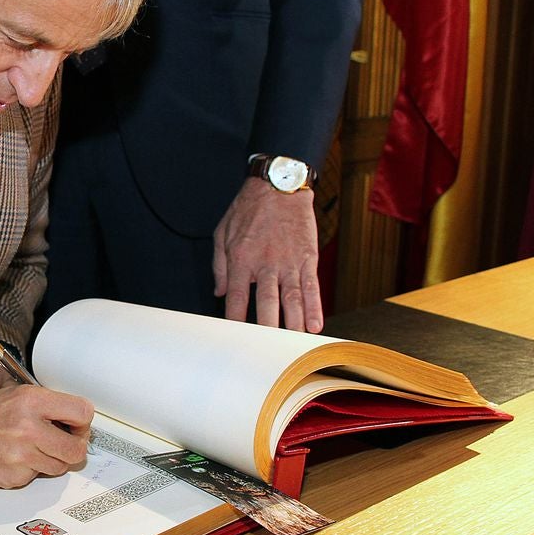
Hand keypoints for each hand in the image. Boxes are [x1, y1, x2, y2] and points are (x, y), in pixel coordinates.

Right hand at [0, 386, 93, 488]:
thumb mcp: (8, 394)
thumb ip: (41, 405)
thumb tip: (71, 418)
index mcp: (31, 399)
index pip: (83, 412)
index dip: (82, 423)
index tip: (75, 427)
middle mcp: (29, 426)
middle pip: (77, 449)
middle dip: (72, 449)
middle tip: (62, 445)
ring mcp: (21, 455)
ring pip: (58, 467)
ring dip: (49, 461)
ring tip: (28, 450)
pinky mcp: (12, 477)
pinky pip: (34, 478)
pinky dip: (26, 472)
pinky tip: (9, 460)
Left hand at [212, 180, 322, 331]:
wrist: (279, 184)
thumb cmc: (248, 208)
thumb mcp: (222, 232)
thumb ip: (219, 265)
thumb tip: (219, 293)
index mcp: (241, 259)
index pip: (237, 298)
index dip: (236, 320)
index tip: (236, 338)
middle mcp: (265, 263)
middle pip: (266, 303)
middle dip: (267, 329)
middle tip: (267, 350)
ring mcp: (288, 261)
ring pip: (291, 299)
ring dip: (293, 324)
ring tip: (293, 344)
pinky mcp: (307, 257)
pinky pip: (311, 286)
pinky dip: (314, 307)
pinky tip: (314, 325)